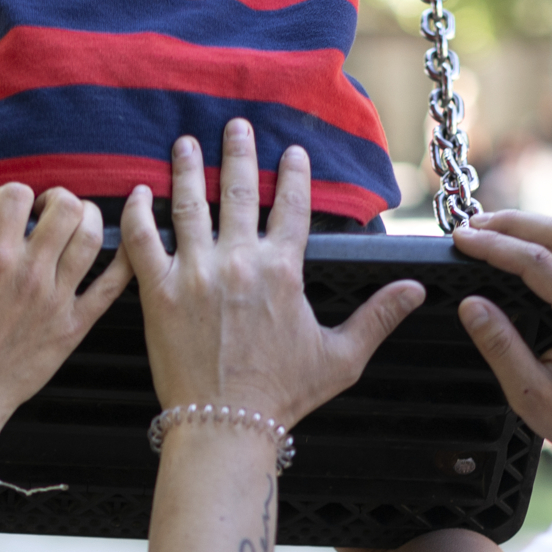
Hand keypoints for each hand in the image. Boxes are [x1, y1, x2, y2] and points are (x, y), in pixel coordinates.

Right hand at [0, 184, 132, 445]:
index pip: (18, 196)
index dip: (14, 194)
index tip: (11, 208)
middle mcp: (31, 274)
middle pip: (66, 208)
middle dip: (58, 199)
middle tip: (48, 211)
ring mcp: (58, 299)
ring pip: (92, 237)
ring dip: (90, 218)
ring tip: (77, 223)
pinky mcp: (75, 323)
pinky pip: (112, 286)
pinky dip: (124, 261)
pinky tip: (124, 247)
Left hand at [119, 119, 421, 428]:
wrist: (226, 425)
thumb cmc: (283, 395)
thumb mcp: (341, 356)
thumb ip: (377, 316)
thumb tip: (415, 288)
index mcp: (282, 272)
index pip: (291, 206)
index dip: (293, 174)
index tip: (292, 151)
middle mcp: (238, 262)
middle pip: (236, 191)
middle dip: (237, 152)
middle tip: (235, 126)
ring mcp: (195, 274)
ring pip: (188, 205)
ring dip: (186, 168)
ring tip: (184, 142)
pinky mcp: (159, 293)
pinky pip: (143, 241)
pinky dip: (138, 213)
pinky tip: (136, 191)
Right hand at [451, 212, 551, 487]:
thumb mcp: (530, 394)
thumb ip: (500, 346)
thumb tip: (471, 305)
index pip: (539, 264)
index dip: (495, 246)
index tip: (462, 240)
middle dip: (515, 223)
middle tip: (474, 225)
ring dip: (540, 224)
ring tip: (499, 228)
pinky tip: (535, 243)